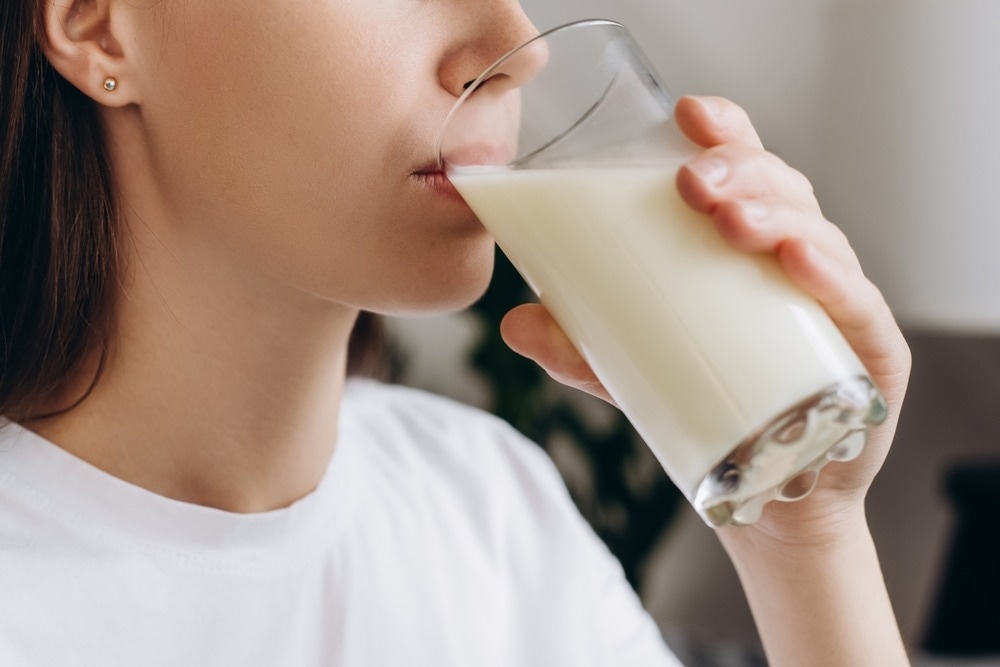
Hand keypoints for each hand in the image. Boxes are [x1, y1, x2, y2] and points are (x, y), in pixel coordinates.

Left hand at [500, 95, 910, 543]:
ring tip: (730, 219)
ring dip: (777, 215)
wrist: (774, 495)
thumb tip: (513, 324)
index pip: (745, 170)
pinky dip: (831, 279)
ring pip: (820, 236)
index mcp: (747, 248)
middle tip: (691, 182)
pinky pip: (859, 307)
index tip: (687, 112)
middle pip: (782, 191)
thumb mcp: (633, 372)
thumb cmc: (711, 407)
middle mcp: (798, 263)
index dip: (725, 132)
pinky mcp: (868, 355)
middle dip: (739, 171)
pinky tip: (797, 263)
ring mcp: (837, 305)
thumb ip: (580, 348)